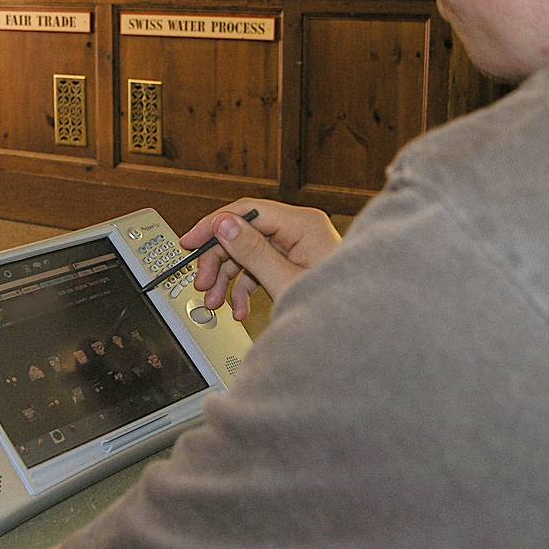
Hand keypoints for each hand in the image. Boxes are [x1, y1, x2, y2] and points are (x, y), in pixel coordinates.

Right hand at [180, 198, 340, 320]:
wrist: (358, 337)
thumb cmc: (335, 309)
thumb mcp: (284, 281)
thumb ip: (252, 251)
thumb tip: (224, 225)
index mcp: (303, 224)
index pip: (247, 211)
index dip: (214, 225)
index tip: (190, 242)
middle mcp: (299, 230)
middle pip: (243, 234)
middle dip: (219, 261)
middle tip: (202, 284)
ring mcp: (297, 248)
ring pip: (248, 254)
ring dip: (227, 279)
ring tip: (216, 303)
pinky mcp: (293, 265)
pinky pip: (259, 269)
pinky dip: (245, 288)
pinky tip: (239, 309)